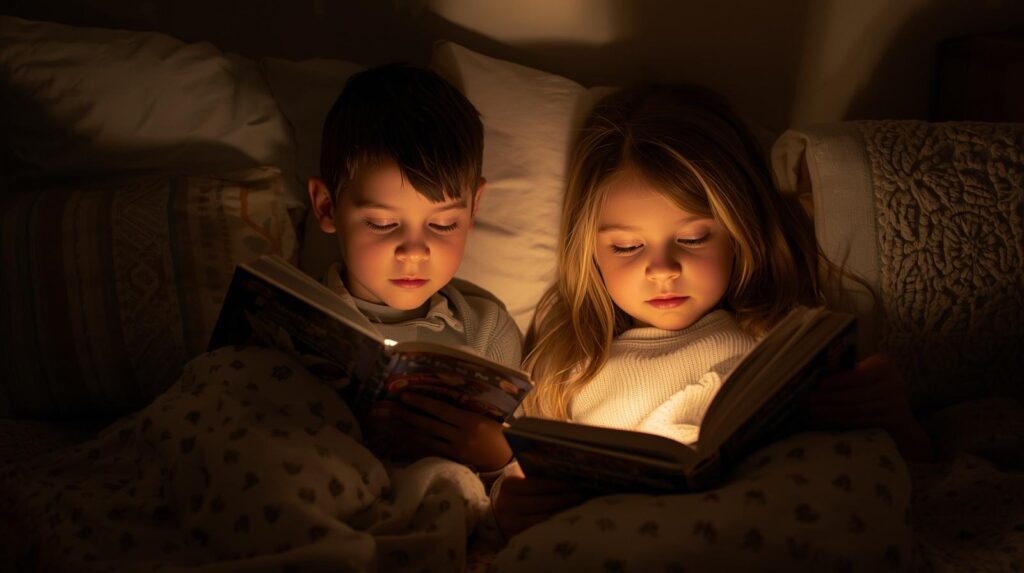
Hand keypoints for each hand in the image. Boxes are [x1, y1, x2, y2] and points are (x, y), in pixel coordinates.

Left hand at [366, 392, 512, 471]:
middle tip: (392, 407)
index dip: (421, 403)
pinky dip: (416, 446)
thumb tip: (439, 400)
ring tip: (392, 423)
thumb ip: (464, 410)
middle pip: (429, 425)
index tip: (405, 395)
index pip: (441, 410)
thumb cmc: (496, 432)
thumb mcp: (483, 417)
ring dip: (408, 431)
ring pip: (426, 439)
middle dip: (409, 415)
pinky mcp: (453, 461)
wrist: (505, 458)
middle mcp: (461, 436)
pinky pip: (430, 451)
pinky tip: (404, 441)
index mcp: (470, 421)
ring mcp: (455, 450)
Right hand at [492, 468, 584, 538]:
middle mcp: (507, 505)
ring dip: (563, 513)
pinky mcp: (516, 537)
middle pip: (543, 502)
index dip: (558, 484)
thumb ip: (536, 477)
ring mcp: (511, 523)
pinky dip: (556, 525)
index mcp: (509, 485)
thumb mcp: (520, 482)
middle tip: (583, 495)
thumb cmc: (518, 494)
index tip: (576, 483)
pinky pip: (541, 531)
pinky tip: (567, 520)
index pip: (538, 484)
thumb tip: (566, 473)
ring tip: (580, 507)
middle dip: (565, 498)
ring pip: (544, 518)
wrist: (498, 516)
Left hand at [807, 353, 932, 459]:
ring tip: (816, 410)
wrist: (899, 401)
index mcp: (884, 366)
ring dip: (833, 411)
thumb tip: (821, 373)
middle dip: (831, 399)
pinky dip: (842, 420)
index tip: (822, 385)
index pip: (860, 376)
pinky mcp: (889, 420)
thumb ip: (850, 368)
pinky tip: (828, 418)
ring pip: (857, 410)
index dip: (840, 382)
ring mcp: (893, 404)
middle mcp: (892, 384)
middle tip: (813, 400)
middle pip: (857, 395)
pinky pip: (861, 421)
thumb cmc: (876, 379)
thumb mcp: (868, 366)